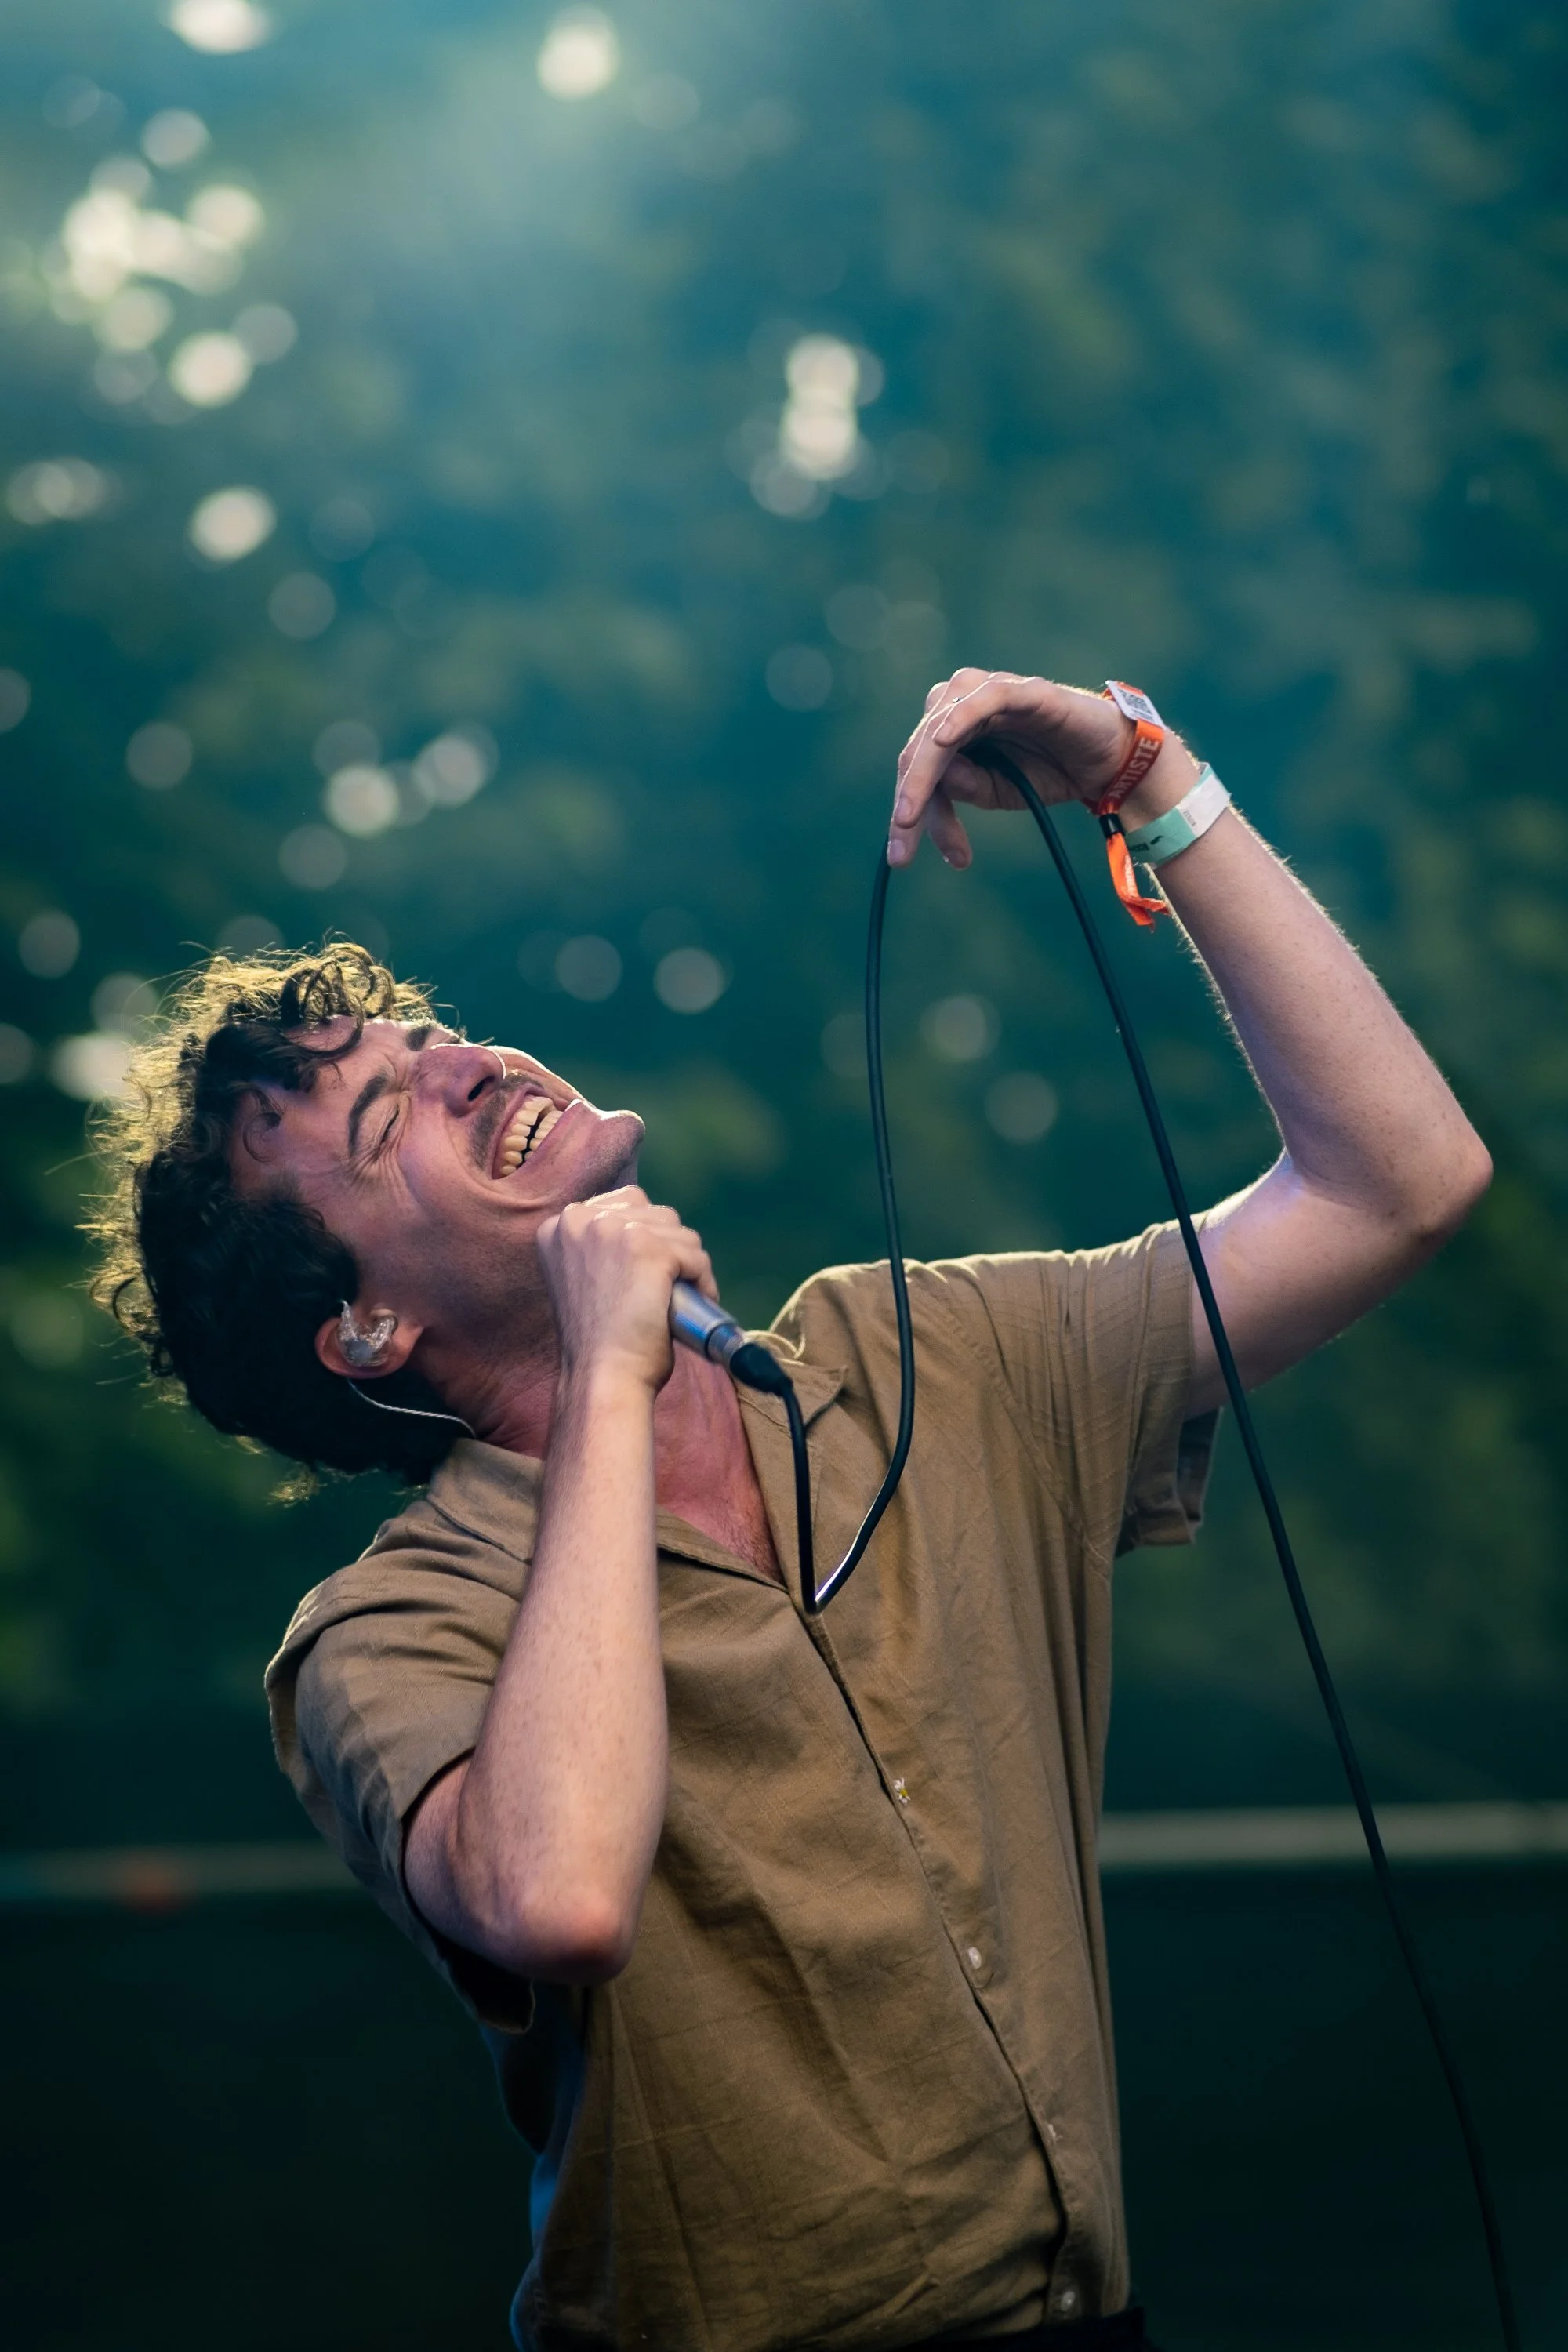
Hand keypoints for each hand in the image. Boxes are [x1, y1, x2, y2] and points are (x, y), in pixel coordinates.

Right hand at [536, 1187, 716, 1392]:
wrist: (602, 1377)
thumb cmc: (596, 1343)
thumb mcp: (582, 1278)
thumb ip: (600, 1248)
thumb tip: (649, 1228)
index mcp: (559, 1225)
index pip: (623, 1205)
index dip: (645, 1235)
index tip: (649, 1270)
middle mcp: (580, 1219)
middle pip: (653, 1213)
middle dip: (669, 1248)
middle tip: (668, 1287)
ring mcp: (615, 1230)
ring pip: (679, 1233)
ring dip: (689, 1265)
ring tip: (681, 1299)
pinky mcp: (650, 1249)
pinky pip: (696, 1255)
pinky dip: (703, 1281)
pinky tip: (695, 1303)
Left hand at [887, 669, 1195, 868]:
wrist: (1110, 764)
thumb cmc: (1051, 771)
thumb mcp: (999, 792)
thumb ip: (966, 787)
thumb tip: (938, 781)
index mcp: (954, 729)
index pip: (917, 767)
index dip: (909, 811)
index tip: (904, 856)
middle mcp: (965, 704)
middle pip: (920, 749)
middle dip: (908, 802)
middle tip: (902, 852)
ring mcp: (994, 694)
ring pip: (941, 726)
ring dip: (922, 773)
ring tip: (911, 815)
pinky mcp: (1027, 691)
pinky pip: (987, 698)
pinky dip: (961, 717)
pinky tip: (942, 742)